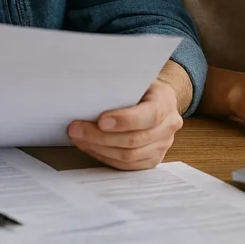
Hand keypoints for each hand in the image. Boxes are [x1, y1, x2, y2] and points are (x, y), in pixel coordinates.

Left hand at [67, 80, 182, 169]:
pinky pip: (127, 166)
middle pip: (134, 140)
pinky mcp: (153, 159)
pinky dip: (106, 157)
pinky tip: (91, 147)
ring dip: (99, 149)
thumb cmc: (141, 87)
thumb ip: (119, 87)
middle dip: (100, 137)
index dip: (124, 121)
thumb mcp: (134, 79)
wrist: (159, 99)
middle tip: (76, 129)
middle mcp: (168, 126)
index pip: (149, 115)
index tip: (100, 121)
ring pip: (129, 156)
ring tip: (79, 138)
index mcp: (165, 102)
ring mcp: (162, 145)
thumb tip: (88, 95)